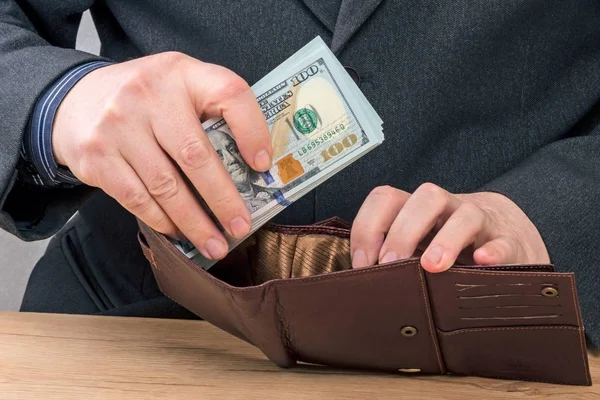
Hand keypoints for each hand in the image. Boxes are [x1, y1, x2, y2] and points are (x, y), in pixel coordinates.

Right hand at [53, 52, 271, 259]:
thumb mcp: (180, 86)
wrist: (76, 100)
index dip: (253, 131)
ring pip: (166, 186)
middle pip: (195, 155)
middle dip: (223, 199)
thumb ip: (212, 111)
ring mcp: (118, 125)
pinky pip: (137, 198)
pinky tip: (179, 233)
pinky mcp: (96, 156)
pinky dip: (163, 221)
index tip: (263, 166)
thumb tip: (251, 169)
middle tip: (241, 226)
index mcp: (182, 72)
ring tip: (215, 244)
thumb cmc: (146, 100)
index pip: (229, 93)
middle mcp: (148, 94)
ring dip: (195, 222)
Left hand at [350, 183, 549, 270]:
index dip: (368, 227)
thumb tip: (357, 281)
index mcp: (416, 208)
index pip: (386, 198)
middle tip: (389, 264)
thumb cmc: (449, 247)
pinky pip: (504, 242)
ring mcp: (482, 222)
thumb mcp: (417, 247)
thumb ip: (391, 256)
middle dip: (402, 231)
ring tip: (431, 266)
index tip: (362, 264)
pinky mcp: (510, 242)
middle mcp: (448, 208)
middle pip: (426, 197)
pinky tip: (482, 262)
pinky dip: (493, 251)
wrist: (508, 237)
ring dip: (445, 238)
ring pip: (466, 214)